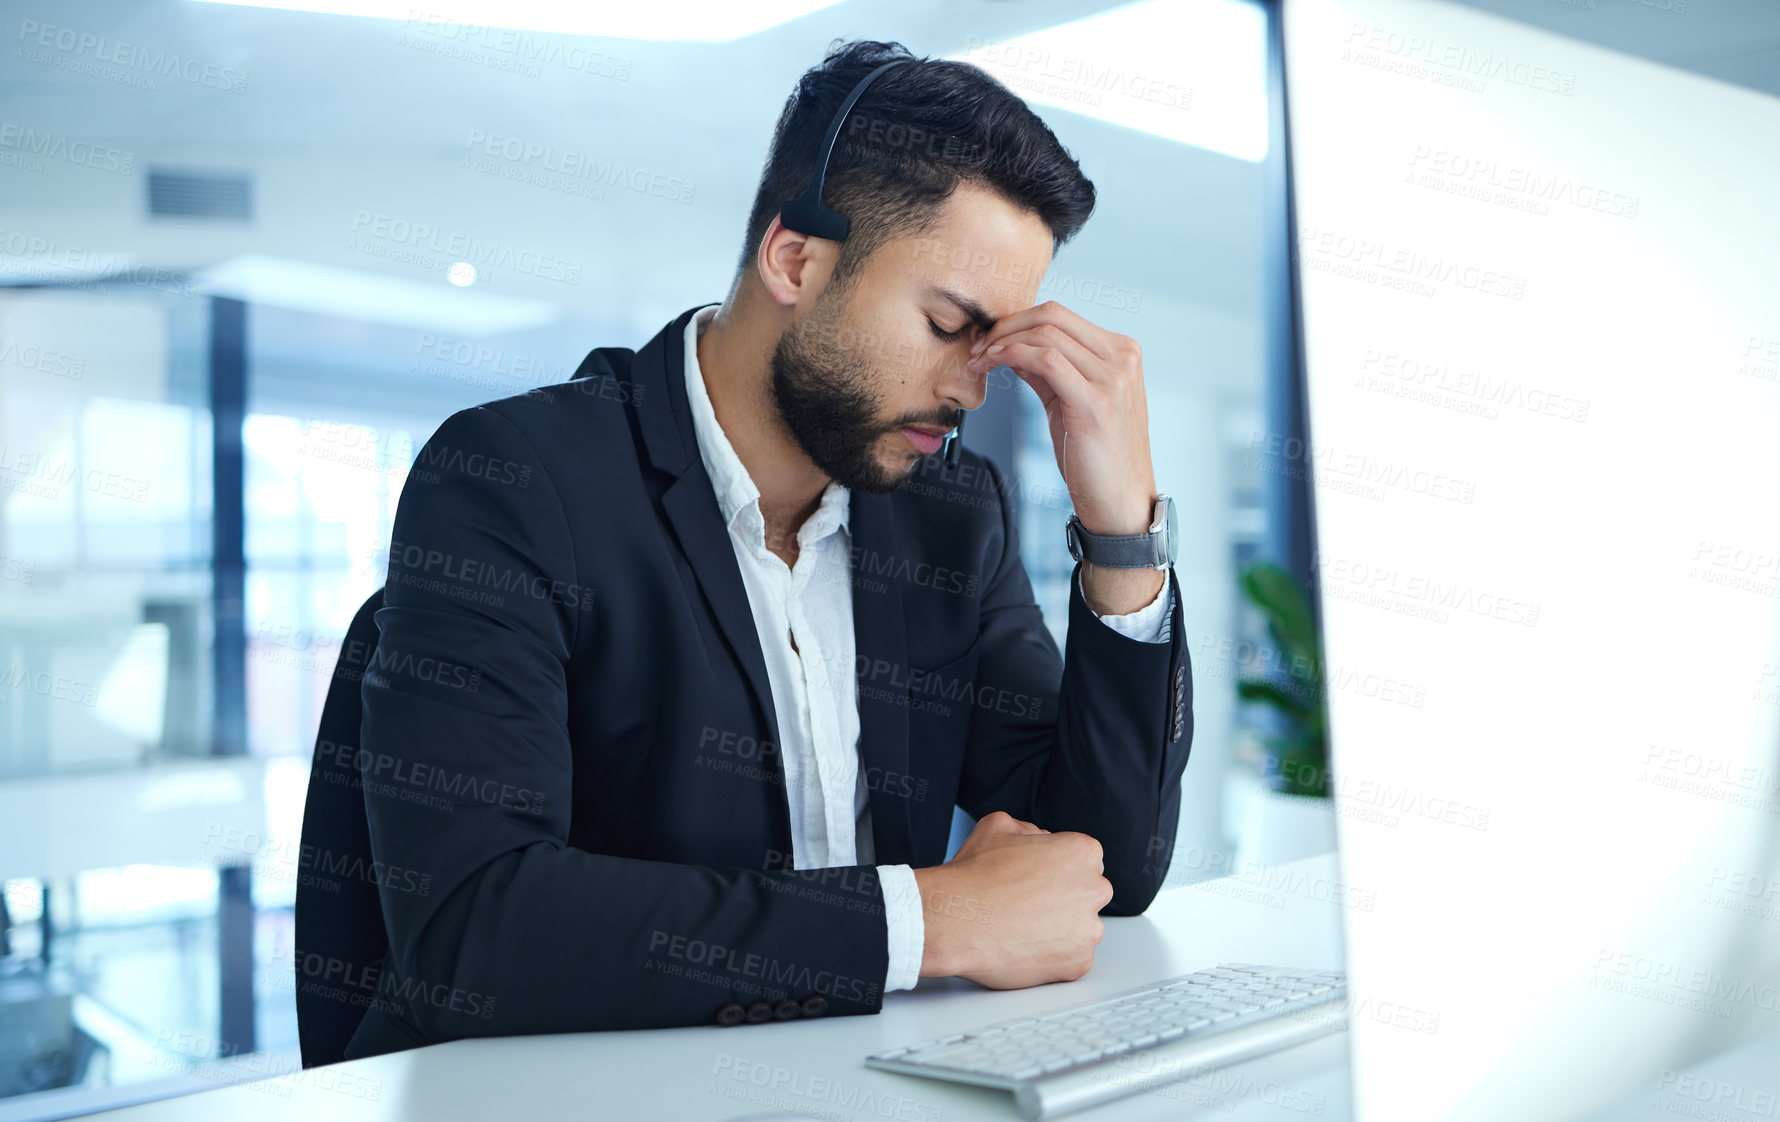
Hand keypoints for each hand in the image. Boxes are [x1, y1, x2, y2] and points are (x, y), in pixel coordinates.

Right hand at [913, 811, 1112, 987]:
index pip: (1084, 860)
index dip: (1057, 869)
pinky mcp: (1078, 963)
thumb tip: (1038, 839)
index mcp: (1082, 852)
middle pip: (1088, 894)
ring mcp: (1087, 930)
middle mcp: (1093, 889)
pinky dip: (1053, 957)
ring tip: (1023, 928)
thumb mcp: (999, 825)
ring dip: (1061, 929)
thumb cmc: (974, 876)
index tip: (1038, 879)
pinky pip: (1073, 959)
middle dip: (1065, 898)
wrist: (955, 921)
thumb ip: (1030, 830)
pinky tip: (1025, 946)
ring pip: (1082, 928)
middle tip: (1030, 904)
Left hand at [966, 301, 1163, 615]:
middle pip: (1052, 316)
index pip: (1061, 316)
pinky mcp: (1096, 401)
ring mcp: (1114, 378)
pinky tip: (991, 364)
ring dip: (1002, 341)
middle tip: (976, 346)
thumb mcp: (1070, 402)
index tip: (987, 338)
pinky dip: (1011, 354)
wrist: (1120, 502)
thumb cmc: (1096, 457)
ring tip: (977, 359)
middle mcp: (1123, 358)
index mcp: (1122, 352)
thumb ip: (1047, 371)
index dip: (1017, 321)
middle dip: (1005, 326)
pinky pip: (1046, 359)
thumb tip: (1010, 344)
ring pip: (1046, 333)